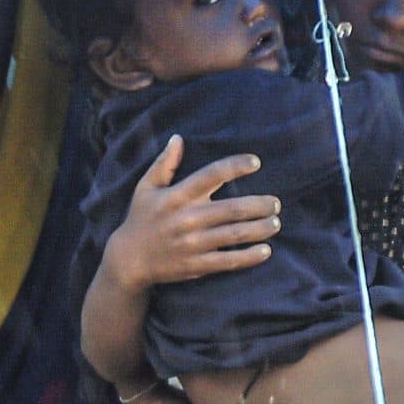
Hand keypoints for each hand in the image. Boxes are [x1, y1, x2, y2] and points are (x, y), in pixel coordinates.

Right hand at [102, 136, 281, 289]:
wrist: (128, 260)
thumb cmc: (140, 219)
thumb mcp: (146, 187)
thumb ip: (163, 163)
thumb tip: (177, 138)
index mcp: (177, 196)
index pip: (211, 175)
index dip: (235, 166)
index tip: (256, 162)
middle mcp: (187, 218)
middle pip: (232, 209)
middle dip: (259, 205)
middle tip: (276, 203)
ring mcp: (193, 244)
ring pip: (234, 234)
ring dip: (260, 228)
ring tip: (275, 222)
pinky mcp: (196, 265)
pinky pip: (228, 261)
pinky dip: (249, 256)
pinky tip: (266, 250)